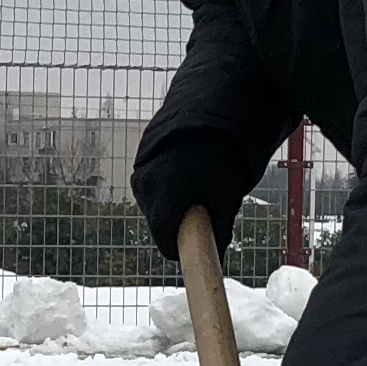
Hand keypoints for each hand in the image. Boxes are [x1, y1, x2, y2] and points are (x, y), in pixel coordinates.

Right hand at [132, 144, 261, 262]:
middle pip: (159, 224)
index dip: (182, 249)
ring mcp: (140, 174)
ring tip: (196, 187)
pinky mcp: (140, 163)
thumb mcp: (226, 196)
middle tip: (202, 215)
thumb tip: (216, 253)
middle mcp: (146, 187)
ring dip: (171, 206)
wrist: (208, 112)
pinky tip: (185, 175)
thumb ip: (219, 229)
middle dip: (178, 226)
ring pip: (154, 206)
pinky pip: (151, 189)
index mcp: (166, 197)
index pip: (166, 241)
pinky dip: (165, 190)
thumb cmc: (222, 156)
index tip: (197, 248)